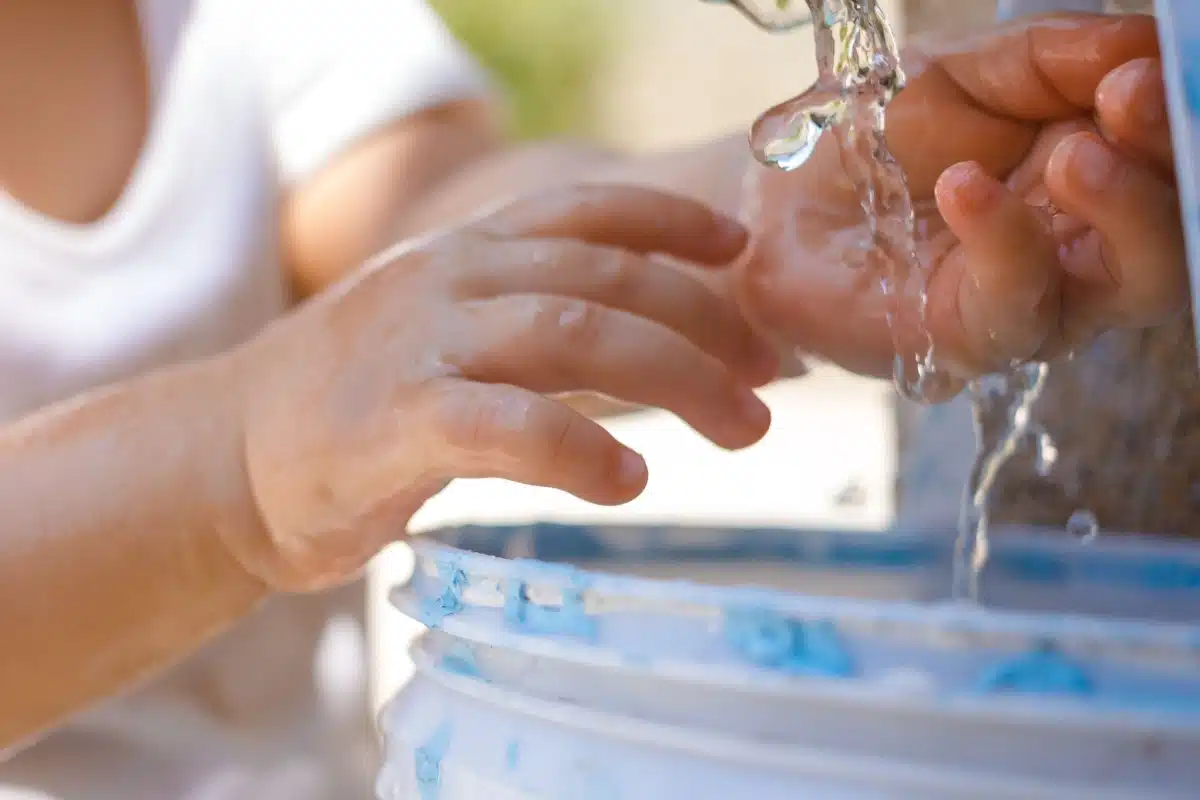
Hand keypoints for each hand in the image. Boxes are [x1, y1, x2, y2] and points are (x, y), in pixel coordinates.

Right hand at [225, 185, 775, 590]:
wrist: (225, 459)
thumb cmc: (358, 404)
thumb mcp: (448, 335)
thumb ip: (537, 325)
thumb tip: (662, 346)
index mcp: (465, 251)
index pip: (587, 209)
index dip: (675, 222)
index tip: (740, 251)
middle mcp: (449, 277)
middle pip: (608, 275)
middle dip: (707, 324)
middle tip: (769, 380)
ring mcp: (420, 343)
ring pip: (576, 333)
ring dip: (679, 379)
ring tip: (743, 429)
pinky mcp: (394, 422)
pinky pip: (510, 425)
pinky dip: (582, 450)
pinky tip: (629, 482)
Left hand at [736, 14, 1181, 392]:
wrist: (787, 205)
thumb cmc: (884, 143)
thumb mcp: (966, 74)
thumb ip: (1051, 59)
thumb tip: (1143, 40)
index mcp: (1101, 173)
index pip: (1172, 157)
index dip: (1173, 114)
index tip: (1146, 64)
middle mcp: (1090, 245)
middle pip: (1176, 223)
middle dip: (1165, 159)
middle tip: (1130, 94)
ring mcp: (1042, 299)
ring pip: (1133, 280)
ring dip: (1123, 208)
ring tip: (1076, 152)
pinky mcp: (973, 338)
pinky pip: (1017, 304)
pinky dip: (1004, 241)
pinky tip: (967, 184)